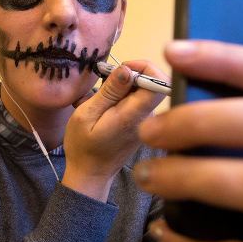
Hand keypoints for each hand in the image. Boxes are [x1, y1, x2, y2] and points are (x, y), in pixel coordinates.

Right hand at [62, 60, 166, 201]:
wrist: (91, 174)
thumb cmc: (83, 146)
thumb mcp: (86, 115)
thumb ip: (108, 92)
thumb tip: (127, 69)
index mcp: (133, 116)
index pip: (159, 83)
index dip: (144, 67)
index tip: (122, 68)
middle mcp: (147, 118)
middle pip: (154, 83)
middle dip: (131, 74)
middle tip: (106, 81)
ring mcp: (148, 121)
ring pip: (145, 90)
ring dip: (124, 86)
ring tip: (102, 96)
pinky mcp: (144, 123)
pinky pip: (139, 100)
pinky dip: (124, 96)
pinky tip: (107, 105)